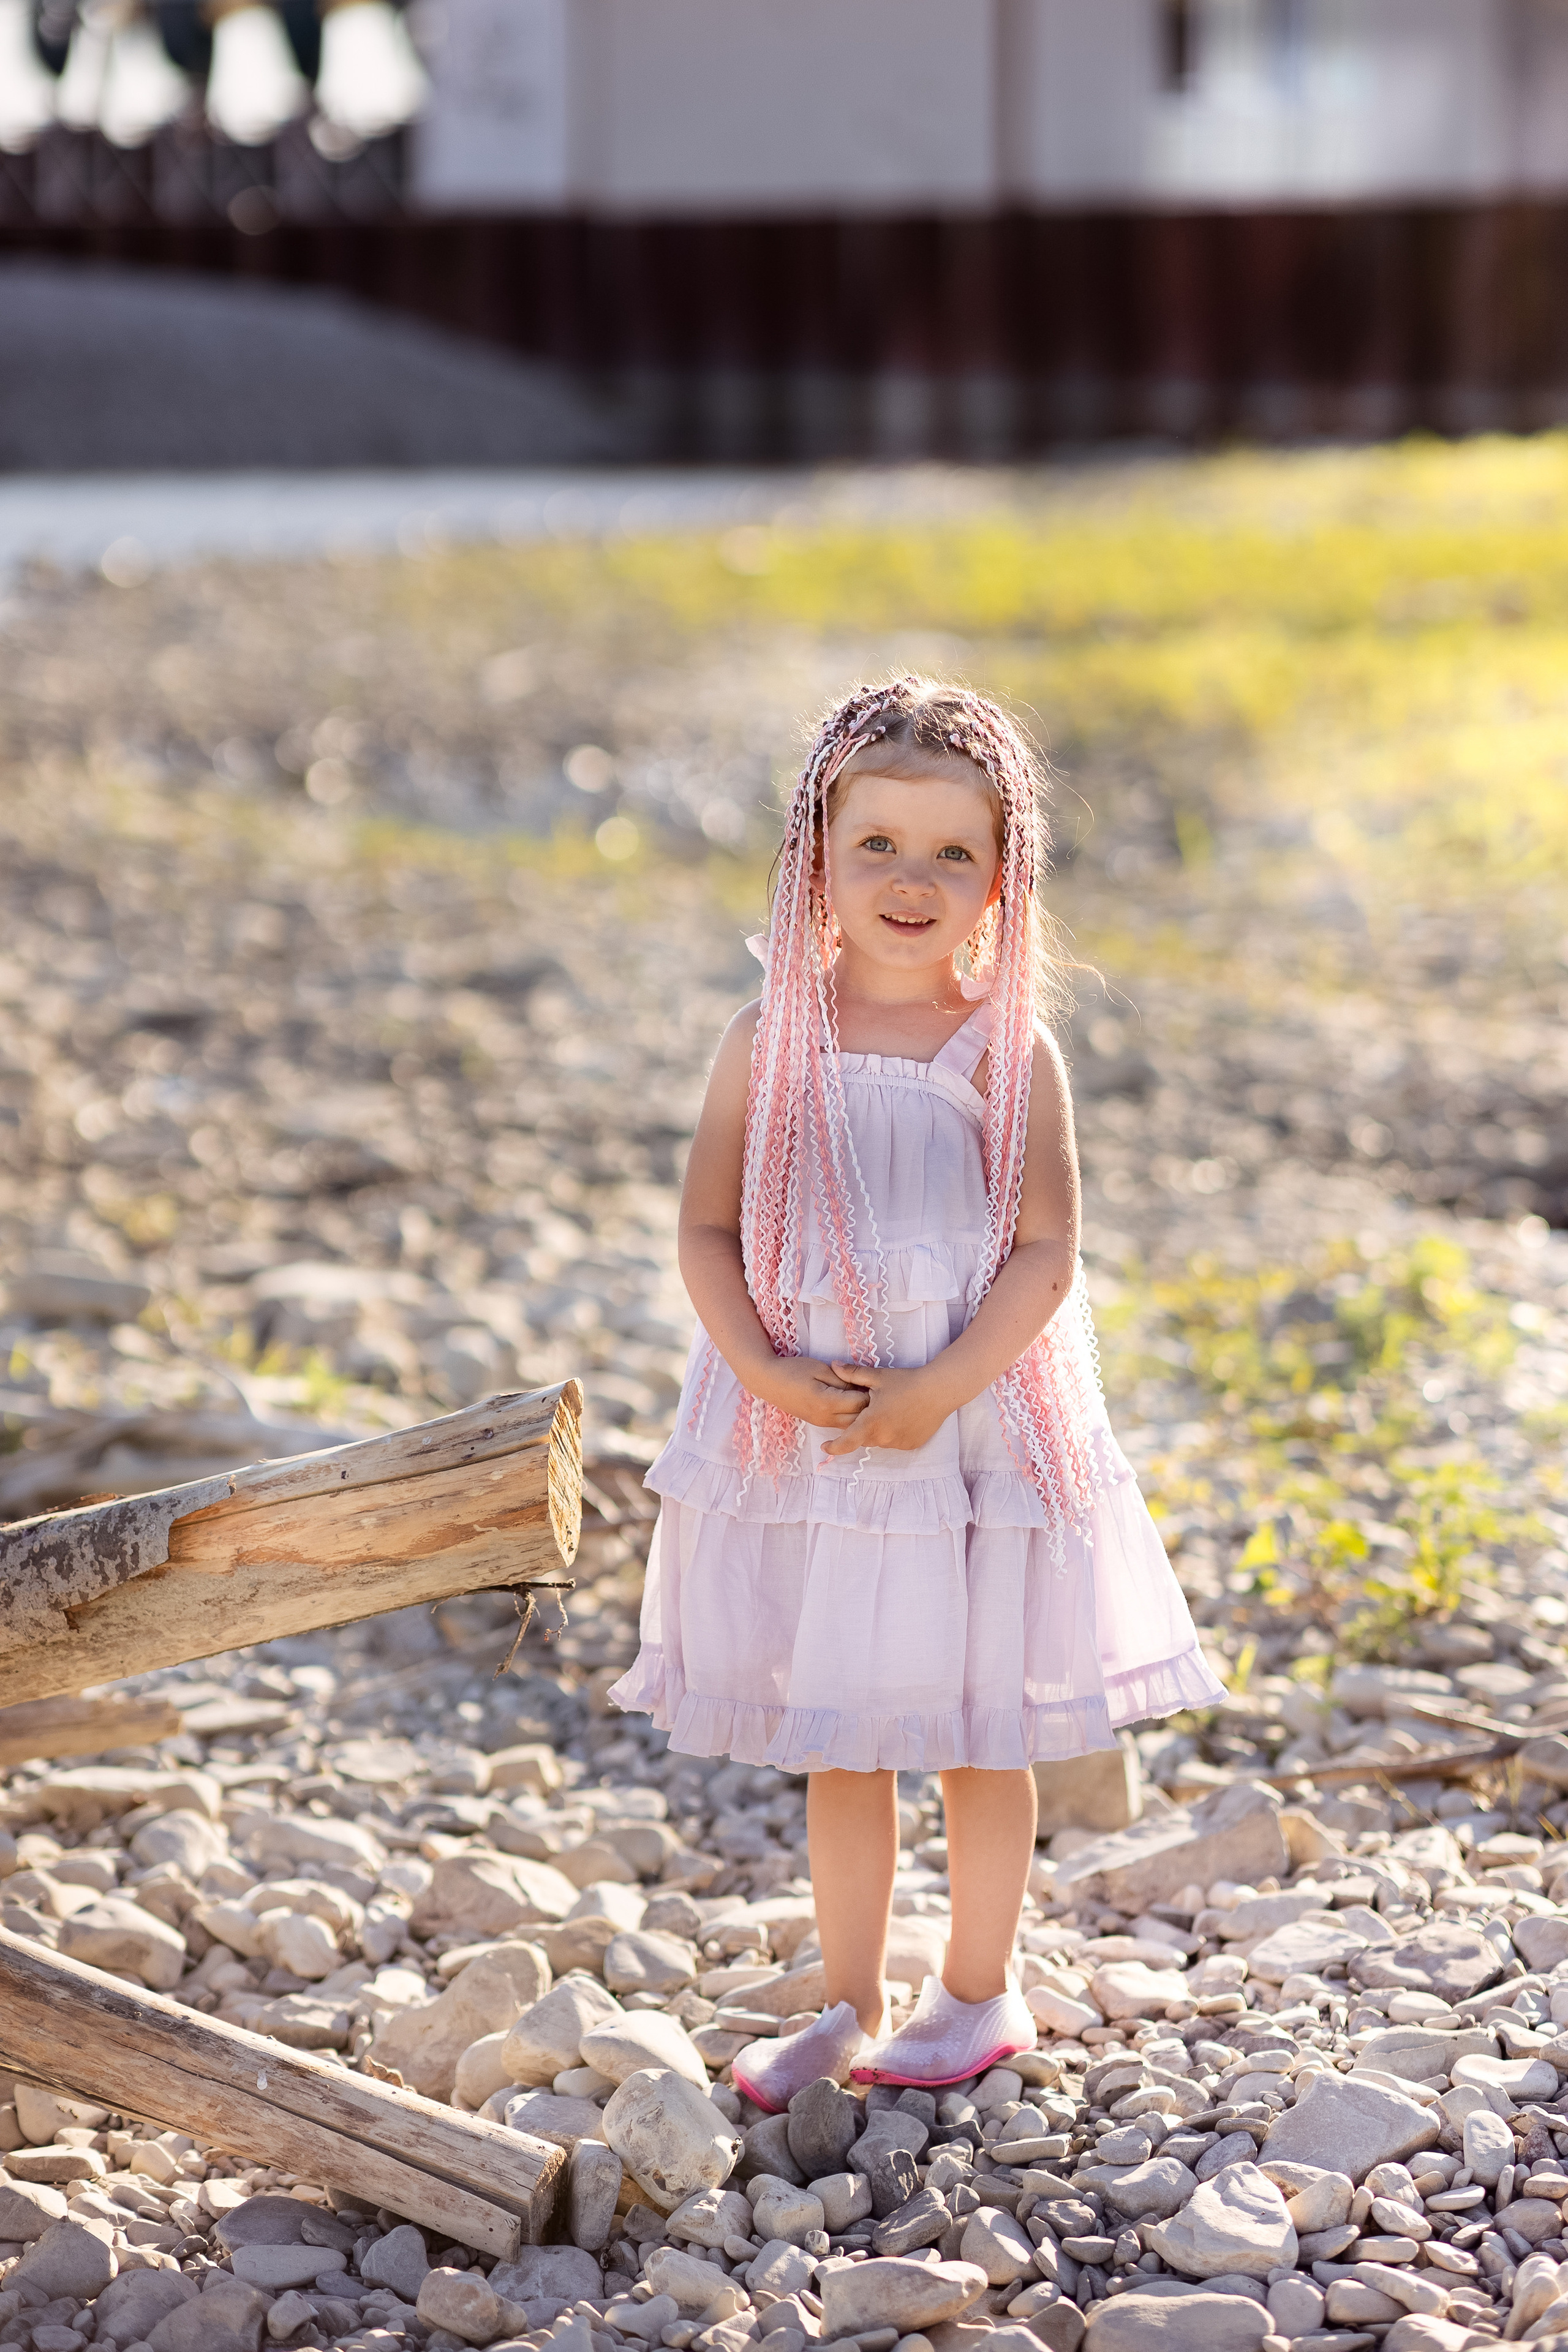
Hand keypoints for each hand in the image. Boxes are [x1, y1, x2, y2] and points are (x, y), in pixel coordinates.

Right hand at [753, 1355, 869, 1431]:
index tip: (876, 1381)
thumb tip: (861, 1386)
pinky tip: (855, 1405)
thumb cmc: (793, 1370)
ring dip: (862, 1415)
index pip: (860, 1403)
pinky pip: (842, 1424)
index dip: (871, 1392)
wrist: (769, 1381)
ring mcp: (822, 1423)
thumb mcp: (820, 1369)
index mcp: (827, 1403)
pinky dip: (852, 1417)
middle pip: (859, 1419)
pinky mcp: (819, 1423)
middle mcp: (826, 1418)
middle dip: (870, 1407)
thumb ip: (843, 1379)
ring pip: (851, 1426)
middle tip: (876, 1390)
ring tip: (867, 1398)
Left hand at [820, 1361, 949, 1454]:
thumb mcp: (877, 1377)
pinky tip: (900, 1416)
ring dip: (877, 1430)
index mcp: (871, 1423)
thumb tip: (832, 1365)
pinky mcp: (911, 1444)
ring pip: (880, 1440)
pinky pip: (895, 1441)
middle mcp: (884, 1437)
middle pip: (863, 1438)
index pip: (846, 1442)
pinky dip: (892, 1432)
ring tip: (888, 1409)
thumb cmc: (907, 1381)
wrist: (939, 1390)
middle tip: (868, 1409)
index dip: (834, 1447)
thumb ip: (852, 1374)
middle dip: (860, 1427)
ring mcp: (899, 1443)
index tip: (825, 1447)